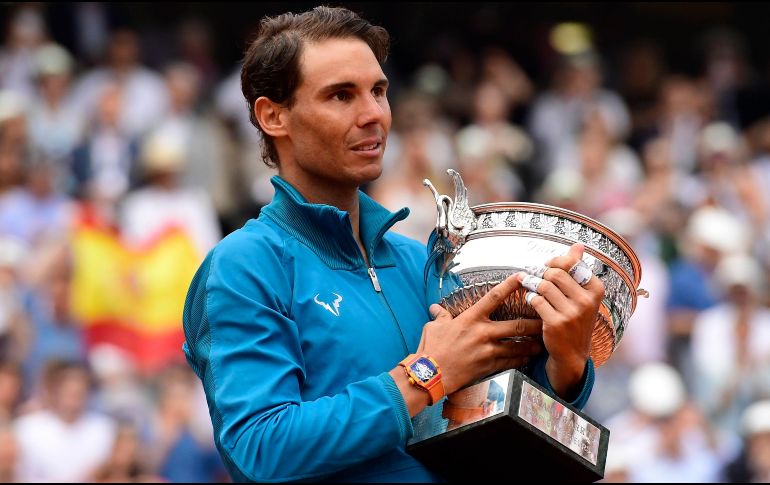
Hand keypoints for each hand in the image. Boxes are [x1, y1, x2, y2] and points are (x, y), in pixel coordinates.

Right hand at [417, 274, 542, 395]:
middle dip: (533, 323)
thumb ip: (440, 316)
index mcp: (470, 318)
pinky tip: (528, 358)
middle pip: (516, 325)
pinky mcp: (488, 366)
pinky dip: (521, 360)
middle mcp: (482, 332)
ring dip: (531, 344)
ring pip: (517, 346)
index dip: (510, 285)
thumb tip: (435, 309)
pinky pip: (510, 362)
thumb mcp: (434, 327)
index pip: (494, 297)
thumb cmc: (431, 348)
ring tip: (542, 343)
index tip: (522, 277)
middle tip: (546, 319)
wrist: (430, 374)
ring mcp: (487, 350)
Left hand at [518, 243, 603, 397]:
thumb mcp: (583, 294)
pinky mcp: (556, 323)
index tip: (548, 267)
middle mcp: (587, 301)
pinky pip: (536, 300)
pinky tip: (531, 300)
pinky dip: (530, 298)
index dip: (555, 262)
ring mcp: (572, 313)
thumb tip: (578, 245)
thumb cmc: (575, 319)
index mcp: (596, 290)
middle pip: (554, 273)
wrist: (572, 353)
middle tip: (535, 276)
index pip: (571, 263)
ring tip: (530, 286)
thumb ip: (579, 268)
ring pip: (544, 286)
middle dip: (541, 273)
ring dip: (533, 284)